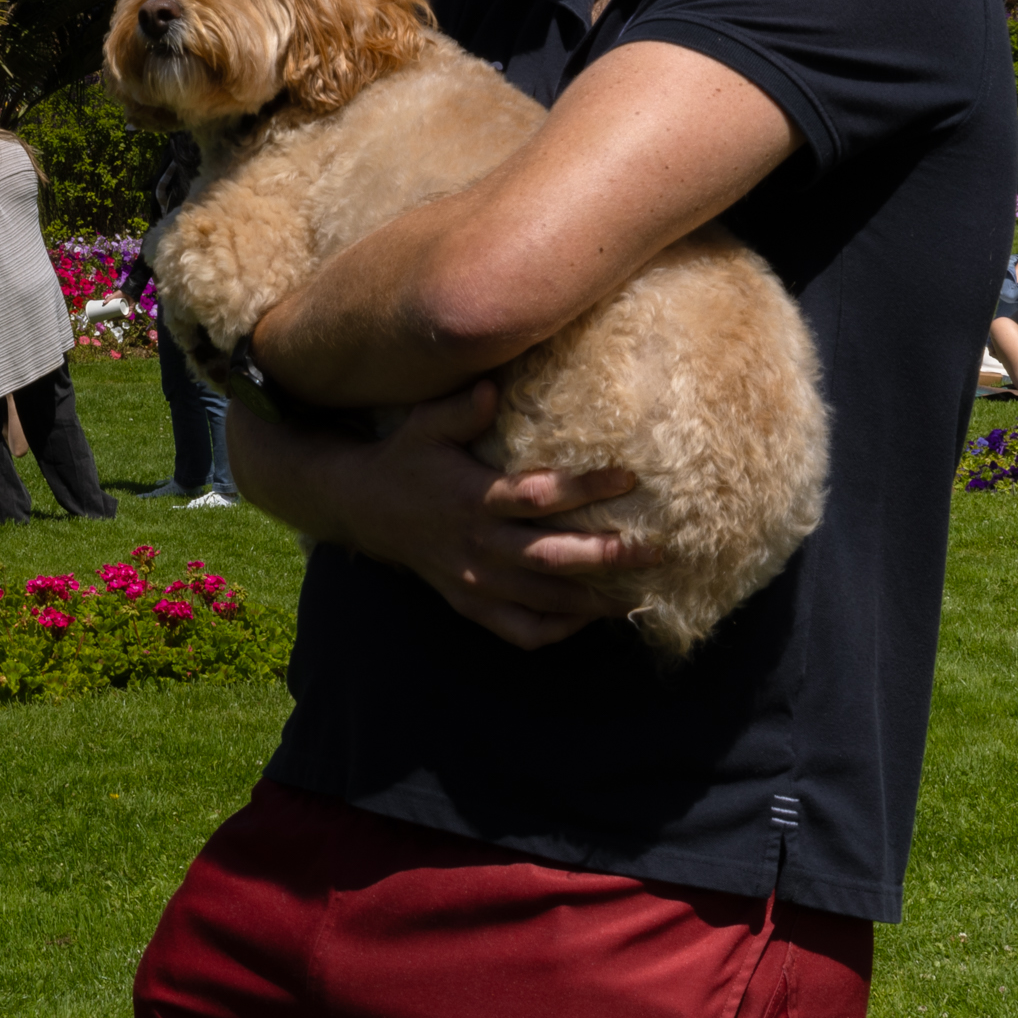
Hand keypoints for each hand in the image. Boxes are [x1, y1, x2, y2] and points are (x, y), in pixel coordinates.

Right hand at [247, 381, 649, 650]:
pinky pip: (521, 631)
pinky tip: (587, 616)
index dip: (586, 488)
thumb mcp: (424, 426)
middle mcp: (477, 545)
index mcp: (472, 498)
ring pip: (544, 600)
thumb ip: (459, 409)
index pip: (538, 497)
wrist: (363, 509)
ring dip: (595, 600)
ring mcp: (474, 581)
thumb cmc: (406, 460)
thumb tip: (492, 386)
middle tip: (654, 550)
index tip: (628, 477)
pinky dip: (558, 630)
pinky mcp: (470, 604)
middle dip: (608, 556)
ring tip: (640, 594)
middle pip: (552, 558)